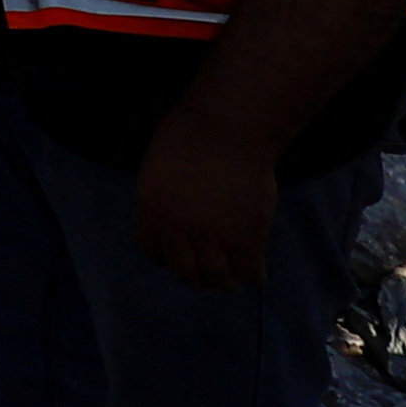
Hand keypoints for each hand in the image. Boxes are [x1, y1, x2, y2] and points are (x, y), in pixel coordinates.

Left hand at [130, 111, 277, 288]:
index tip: (178, 254)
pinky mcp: (247, 237)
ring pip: (216, 278)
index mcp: (151, 208)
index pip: (152, 250)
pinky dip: (253, 275)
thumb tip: (171, 224)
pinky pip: (250, 272)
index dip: (165, 255)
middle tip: (204, 273)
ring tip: (229, 277)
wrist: (230, 126)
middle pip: (183, 271)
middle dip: (193, 273)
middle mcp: (178, 228)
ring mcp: (214, 236)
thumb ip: (162, 198)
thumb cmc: (193, 134)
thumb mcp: (158, 165)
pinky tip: (255, 271)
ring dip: (222, 281)